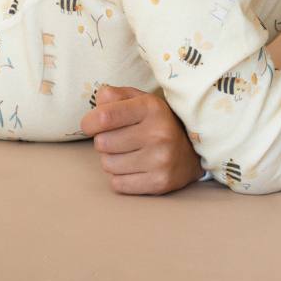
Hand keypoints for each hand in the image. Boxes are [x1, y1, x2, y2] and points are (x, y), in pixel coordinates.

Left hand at [79, 84, 205, 194]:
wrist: (191, 150)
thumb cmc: (154, 121)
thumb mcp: (138, 99)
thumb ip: (114, 96)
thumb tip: (96, 107)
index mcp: (150, 108)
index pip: (105, 117)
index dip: (89, 122)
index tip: (89, 125)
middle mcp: (158, 133)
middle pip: (102, 143)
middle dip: (102, 141)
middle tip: (115, 139)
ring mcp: (161, 160)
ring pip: (108, 165)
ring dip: (110, 160)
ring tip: (125, 153)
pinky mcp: (160, 183)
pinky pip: (118, 184)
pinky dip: (118, 177)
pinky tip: (132, 168)